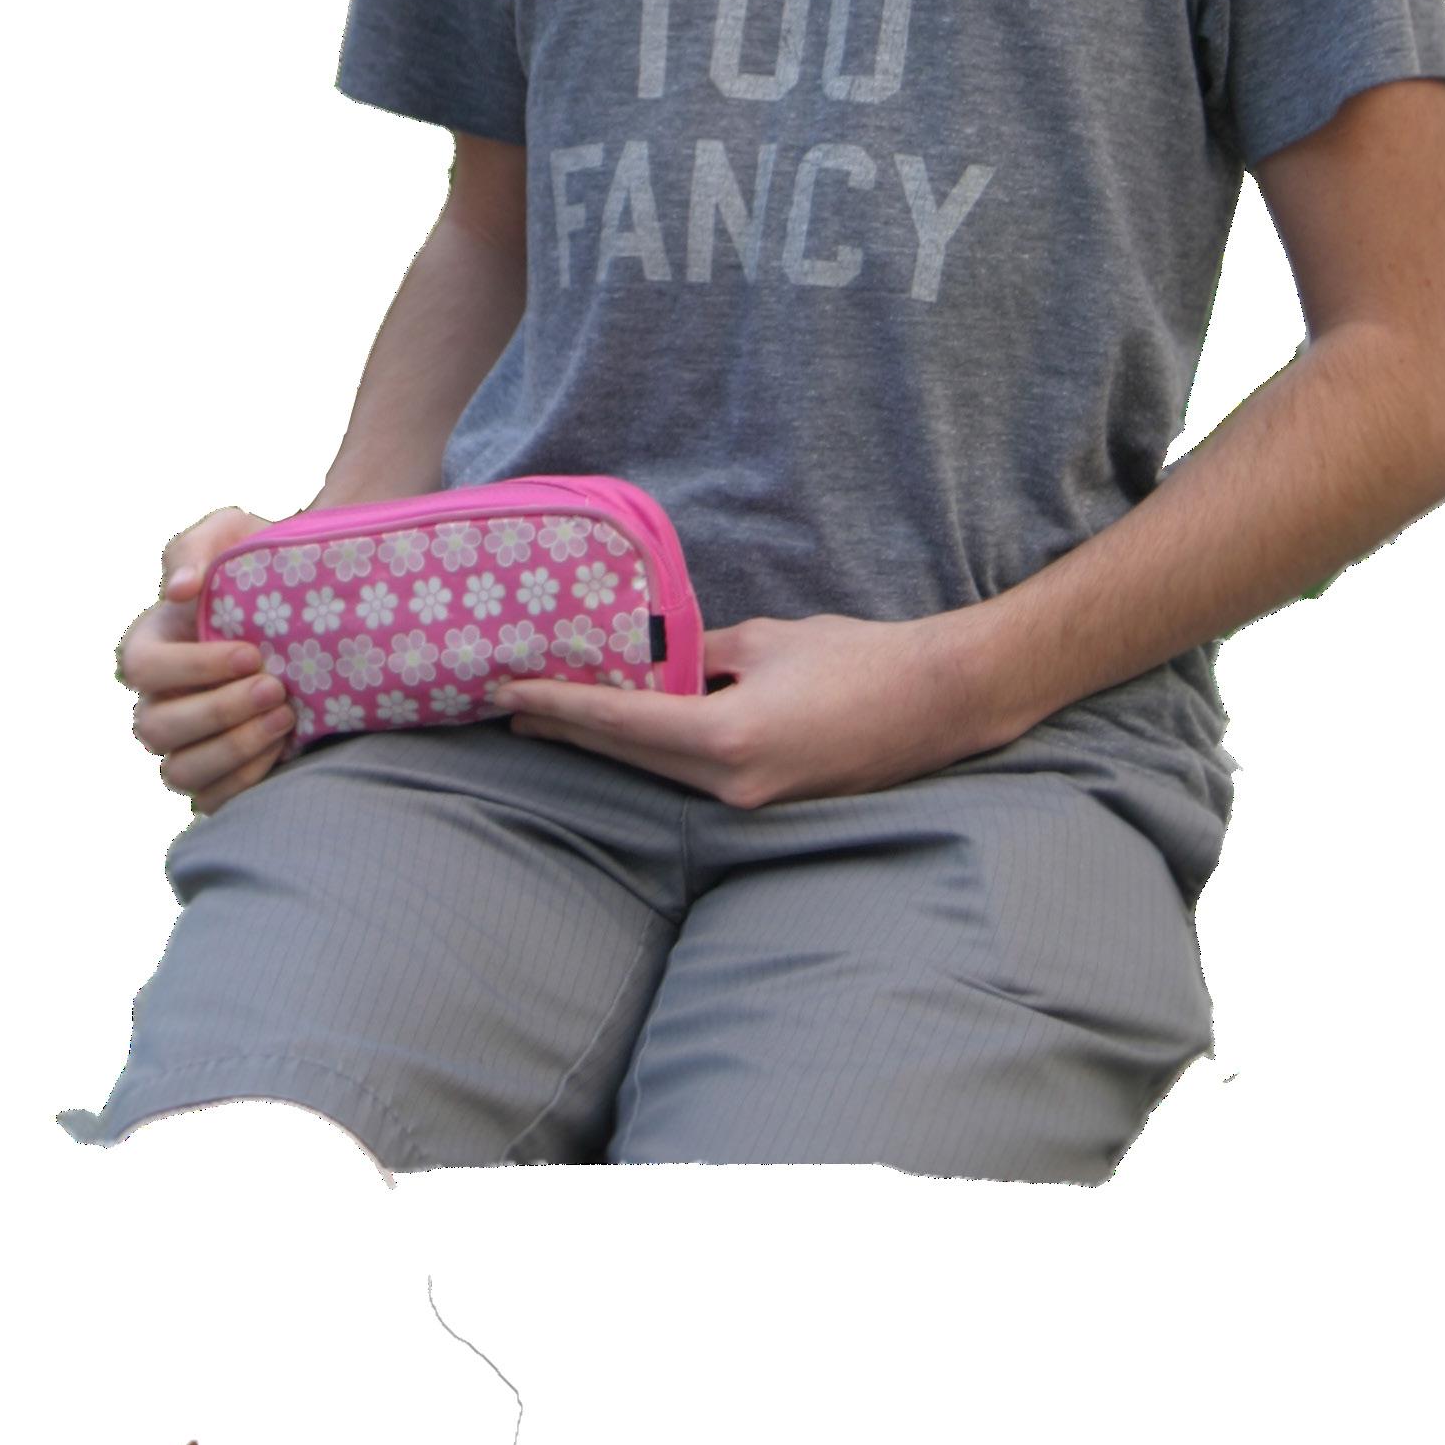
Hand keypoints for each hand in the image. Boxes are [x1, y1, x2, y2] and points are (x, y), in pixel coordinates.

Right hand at [118, 506, 294, 814]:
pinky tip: (285, 751)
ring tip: (287, 718)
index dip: (192, 667)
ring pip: (179, 771)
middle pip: (156, 728)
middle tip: (277, 688)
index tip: (251, 652)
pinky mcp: (216, 774)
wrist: (311, 605)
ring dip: (232, 750)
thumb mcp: (231, 534)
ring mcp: (183, 743)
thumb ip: (197, 547)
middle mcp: (156, 700)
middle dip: (218, 711)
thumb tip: (179, 588)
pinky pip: (210, 800)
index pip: (143, 668)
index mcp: (149, 645)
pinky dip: (244, 781)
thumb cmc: (259, 566)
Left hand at [483, 610, 1006, 809]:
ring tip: (552, 719)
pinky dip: (652, 752)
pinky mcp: (766, 802)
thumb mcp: (767, 640)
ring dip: (606, 744)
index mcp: (727, 739)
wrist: (937, 703)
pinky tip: (628, 731)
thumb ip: (701, 656)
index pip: (621, 721)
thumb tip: (656, 662)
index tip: (508, 692)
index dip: (558, 704)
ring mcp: (749, 803)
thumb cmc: (858, 659)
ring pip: (655, 771)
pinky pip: (691, 777)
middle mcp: (730, 786)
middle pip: (626, 756)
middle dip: (566, 730)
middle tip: (509, 709)